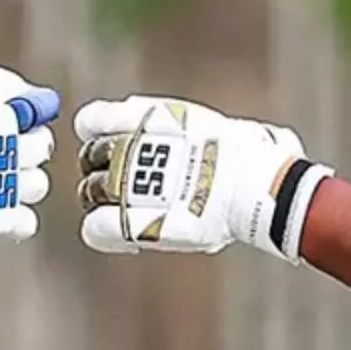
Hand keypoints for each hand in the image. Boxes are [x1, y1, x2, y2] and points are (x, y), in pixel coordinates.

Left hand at [73, 95, 332, 262]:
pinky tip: (112, 231)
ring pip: (89, 192)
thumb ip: (213, 129)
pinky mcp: (137, 225)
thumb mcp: (230, 127)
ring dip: (98, 199)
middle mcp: (131, 146)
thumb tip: (255, 138)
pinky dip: (100, 231)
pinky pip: (97, 228)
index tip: (109, 138)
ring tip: (118, 206)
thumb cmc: (256, 155)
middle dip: (98, 168)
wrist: (262, 186)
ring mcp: (130, 186)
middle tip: (115, 180)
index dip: (97, 129)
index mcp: (148, 118)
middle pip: (88, 156)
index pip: (92, 120)